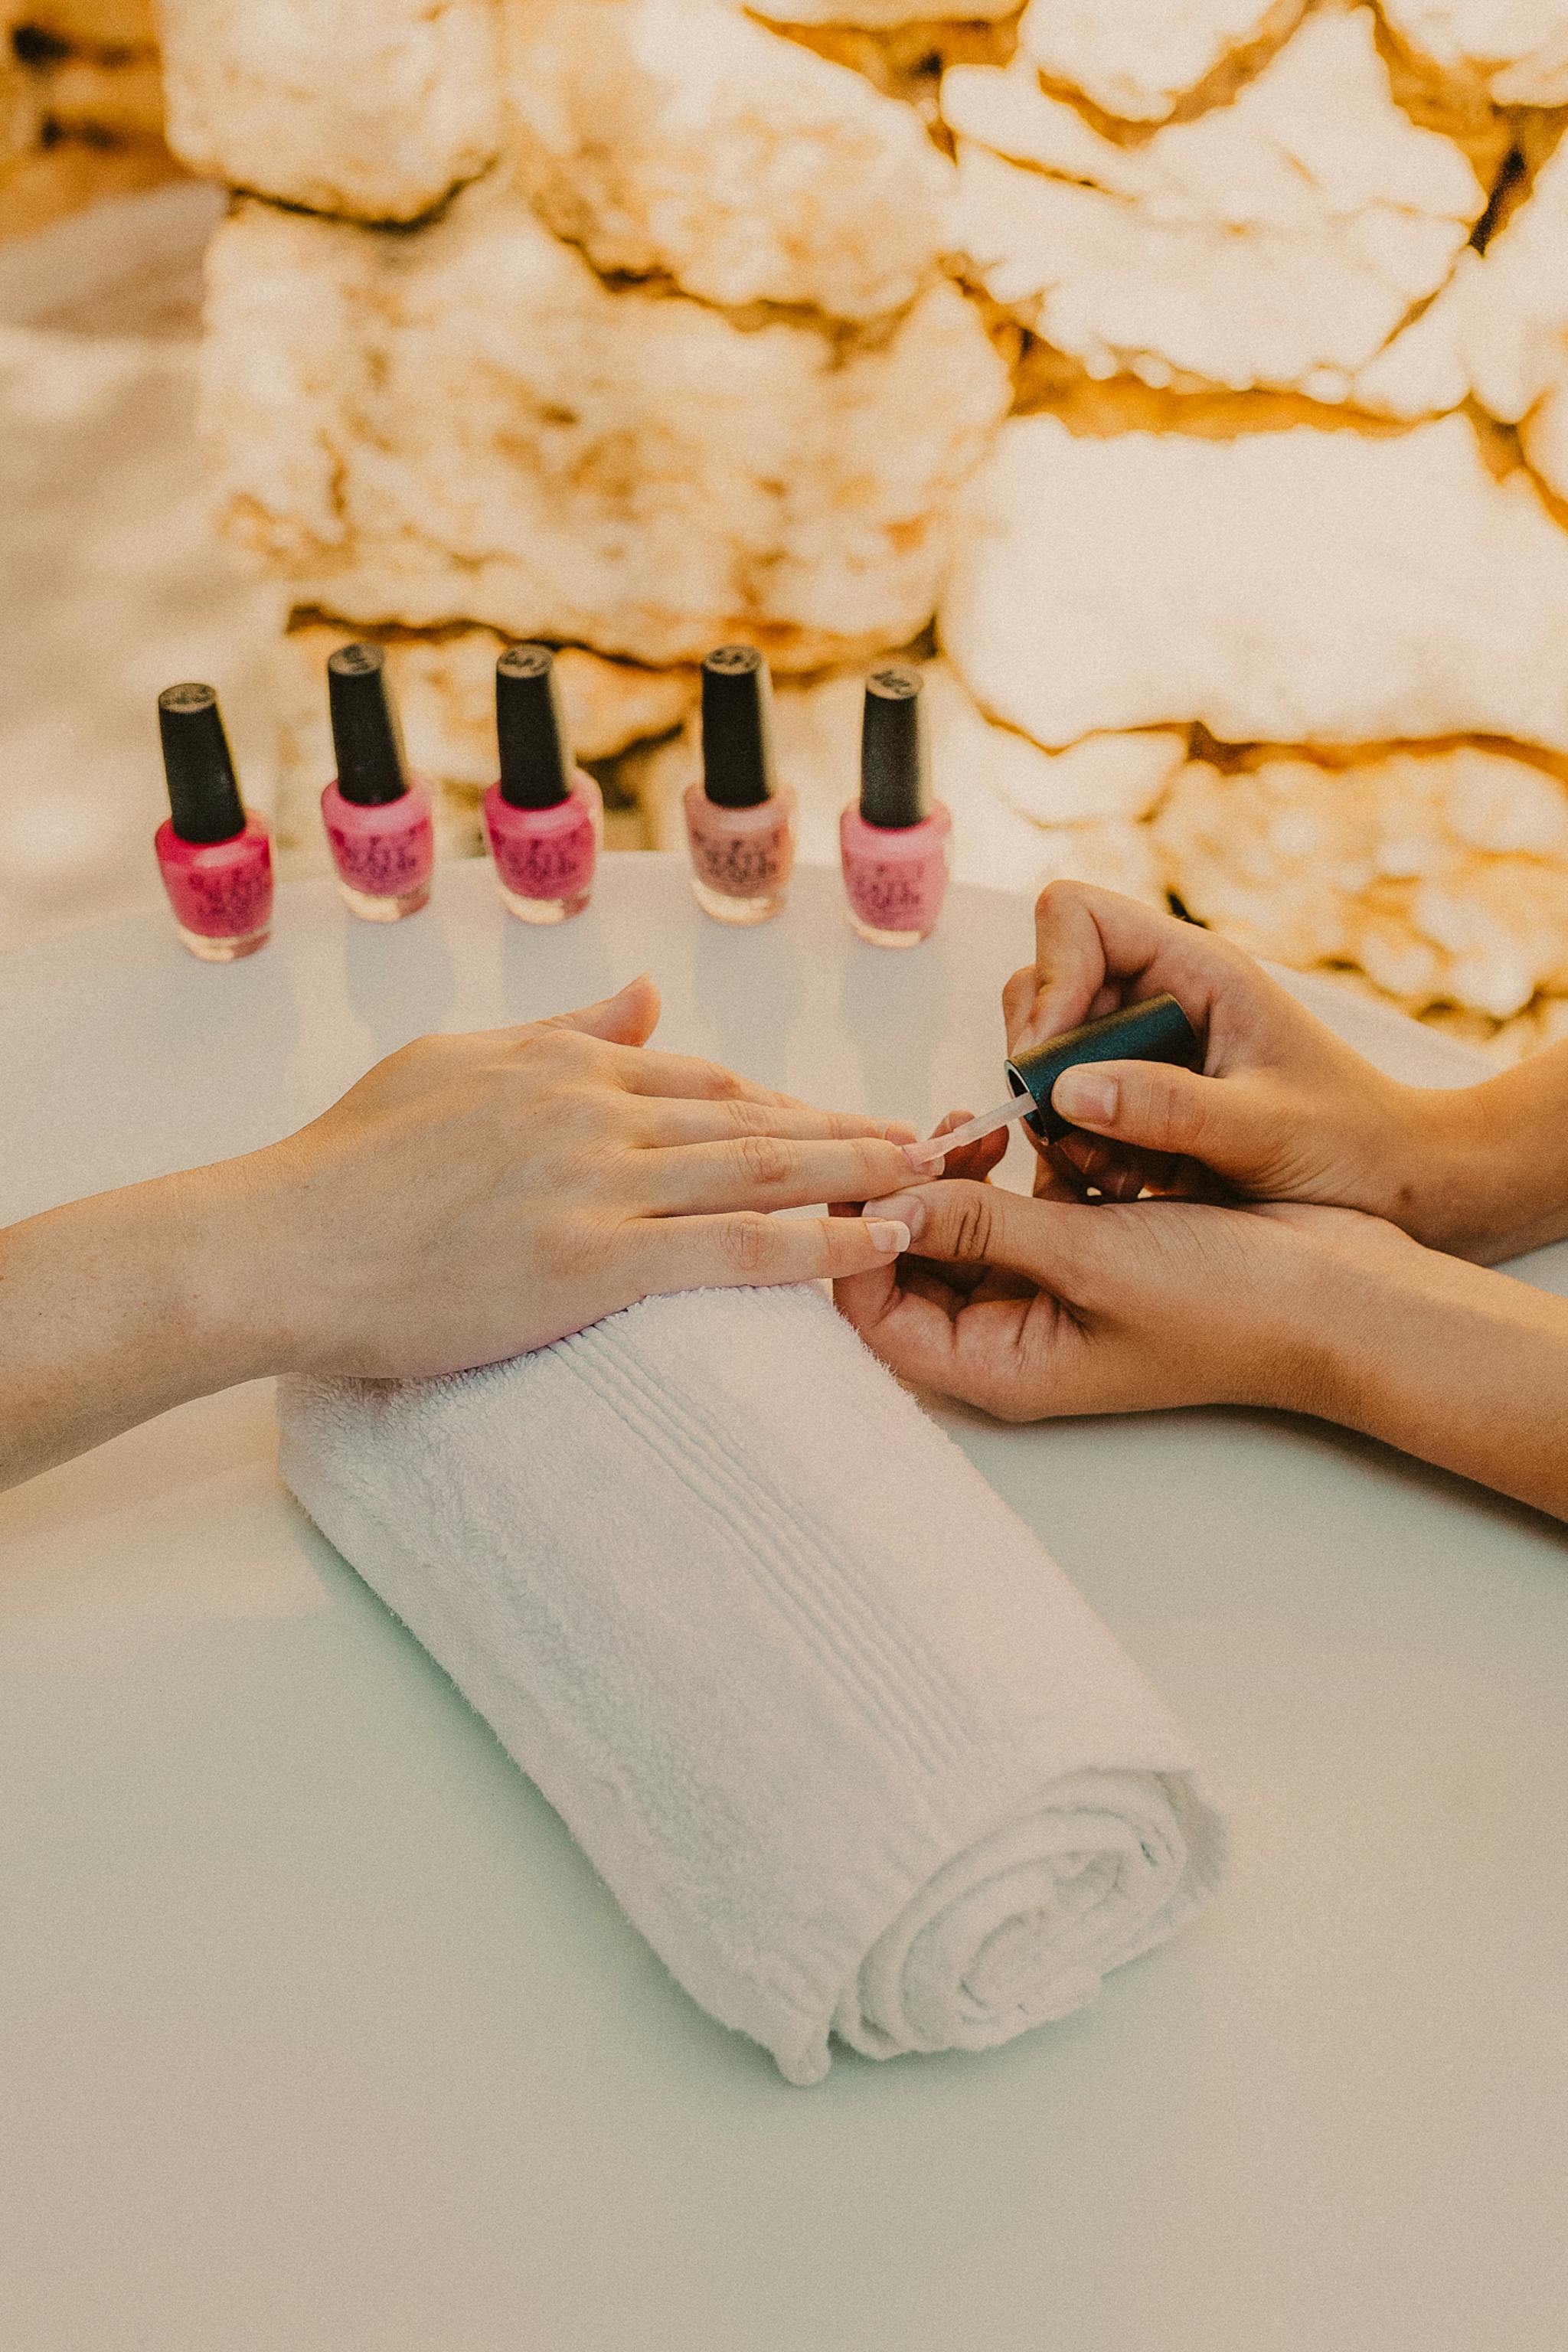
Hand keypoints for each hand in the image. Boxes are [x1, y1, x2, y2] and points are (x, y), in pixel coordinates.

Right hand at [221, 976, 916, 1378]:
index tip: (842, 1118)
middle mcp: (593, 1110)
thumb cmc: (345, 1165)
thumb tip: (639, 994)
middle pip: (752, 1116)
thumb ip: (558, 1030)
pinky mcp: (592, 1260)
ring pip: (761, 1170)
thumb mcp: (452, 1063)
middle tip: (931, 1141)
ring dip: (860, 1172)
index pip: (700, 1077)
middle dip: (850, 1128)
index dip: (783, 1100)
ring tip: (932, 1179)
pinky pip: (734, 1248)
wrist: (275, 1245)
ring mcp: (596, 1183)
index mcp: (561, 1065)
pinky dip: (820, 1243)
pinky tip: (881, 1244)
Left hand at [836, 1172, 1415, 1422]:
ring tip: (974, 1125)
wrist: (1337, 1292)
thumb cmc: (1225, 1300)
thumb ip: (981, 1228)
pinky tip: (1019, 1127)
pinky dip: (1005, 1171)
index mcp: (1002, 1366)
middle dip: (904, 1202)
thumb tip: (886, 1206)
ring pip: (958, 1233)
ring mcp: (1048, 1295)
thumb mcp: (1088, 1256)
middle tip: (924, 1136)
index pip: (878, 1320)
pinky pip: (1014, 1210)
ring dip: (952, 1178)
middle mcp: (1013, 1337)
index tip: (870, 1178)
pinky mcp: (1083, 1250)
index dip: (858, 1251)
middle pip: (909, 1272)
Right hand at [1001, 882, 1464, 1243]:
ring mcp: (1141, 1051)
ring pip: (1045, 1065)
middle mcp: (1157, 997)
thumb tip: (1064, 1094)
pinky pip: (1066, 1117)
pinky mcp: (1136, 1103)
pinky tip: (1127, 1193)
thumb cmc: (1350, 1144)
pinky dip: (1077, 1158)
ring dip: (1060, 1128)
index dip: (1050, 980)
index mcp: (1194, 968)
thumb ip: (1168, 1108)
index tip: (1056, 1064)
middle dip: (1042, 1071)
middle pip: (1038, 992)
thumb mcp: (1264, 1129)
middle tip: (1079, 1141)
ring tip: (1118, 1180)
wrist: (1392, 1191)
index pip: (1075, 917)